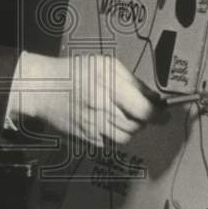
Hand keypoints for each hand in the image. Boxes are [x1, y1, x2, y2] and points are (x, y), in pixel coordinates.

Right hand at [8, 51, 158, 147]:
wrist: (42, 88)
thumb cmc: (74, 72)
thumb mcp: (106, 65)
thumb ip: (133, 81)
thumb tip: (155, 98)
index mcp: (108, 87)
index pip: (144, 110)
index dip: (158, 114)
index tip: (165, 115)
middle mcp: (101, 109)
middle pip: (137, 125)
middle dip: (143, 119)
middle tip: (139, 110)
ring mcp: (92, 127)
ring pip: (125, 137)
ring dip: (130, 129)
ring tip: (122, 115)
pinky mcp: (85, 138)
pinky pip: (110, 143)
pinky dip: (113, 135)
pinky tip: (105, 121)